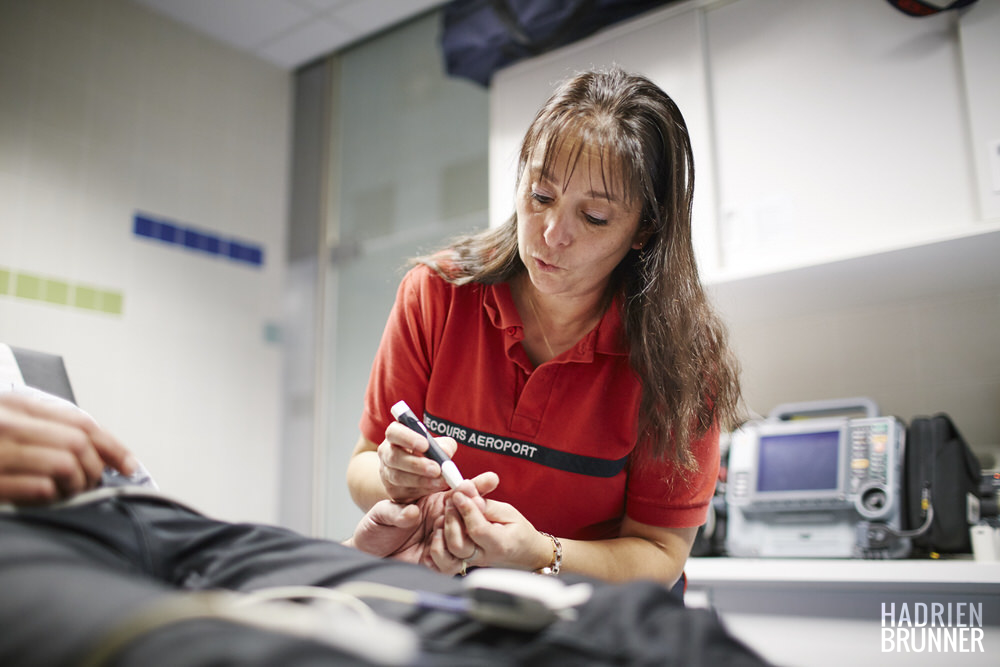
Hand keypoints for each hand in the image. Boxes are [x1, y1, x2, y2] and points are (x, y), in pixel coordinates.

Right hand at [0, 393, 135, 503]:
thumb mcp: (10, 422)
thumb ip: (47, 426)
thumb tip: (100, 451)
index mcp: (17, 406)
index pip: (81, 422)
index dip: (112, 445)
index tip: (128, 464)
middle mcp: (8, 424)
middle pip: (77, 443)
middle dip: (94, 468)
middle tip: (91, 483)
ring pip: (65, 464)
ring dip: (76, 484)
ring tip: (68, 492)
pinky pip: (41, 487)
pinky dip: (53, 496)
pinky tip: (47, 499)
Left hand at [349, 471, 497, 573]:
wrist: (367, 555)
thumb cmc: (375, 529)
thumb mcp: (381, 514)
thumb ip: (395, 511)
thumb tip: (412, 512)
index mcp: (435, 504)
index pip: (461, 495)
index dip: (476, 488)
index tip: (489, 480)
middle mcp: (443, 523)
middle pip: (472, 518)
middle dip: (473, 511)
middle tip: (463, 506)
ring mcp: (443, 544)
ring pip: (467, 542)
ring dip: (458, 532)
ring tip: (439, 526)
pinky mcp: (438, 565)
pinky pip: (453, 562)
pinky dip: (444, 554)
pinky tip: (431, 547)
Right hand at [376, 421, 458, 503]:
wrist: (415, 473)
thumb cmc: (427, 453)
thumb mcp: (437, 445)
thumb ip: (444, 445)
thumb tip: (445, 452)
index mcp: (395, 435)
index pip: (394, 432)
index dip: (408, 438)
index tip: (425, 445)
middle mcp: (386, 453)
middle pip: (394, 457)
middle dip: (416, 464)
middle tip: (436, 469)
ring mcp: (386, 473)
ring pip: (398, 477)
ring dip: (421, 480)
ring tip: (440, 481)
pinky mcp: (392, 491)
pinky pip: (404, 492)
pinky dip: (422, 490)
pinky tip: (435, 487)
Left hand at [443, 484, 551, 572]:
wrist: (523, 553)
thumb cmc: (518, 532)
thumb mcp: (509, 512)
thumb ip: (487, 505)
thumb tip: (467, 493)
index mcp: (500, 544)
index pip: (478, 530)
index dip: (467, 510)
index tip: (461, 493)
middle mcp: (483, 556)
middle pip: (458, 544)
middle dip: (452, 517)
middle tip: (453, 498)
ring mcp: (471, 562)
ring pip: (449, 551)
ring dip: (445, 527)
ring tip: (448, 510)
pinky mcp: (461, 562)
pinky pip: (443, 559)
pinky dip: (438, 543)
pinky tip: (441, 528)